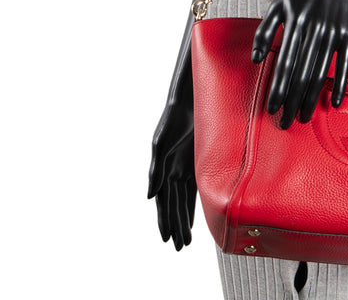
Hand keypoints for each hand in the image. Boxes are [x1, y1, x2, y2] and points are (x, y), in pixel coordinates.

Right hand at [147, 99, 196, 249]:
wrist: (190, 101)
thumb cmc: (173, 120)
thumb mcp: (161, 143)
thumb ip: (156, 170)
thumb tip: (150, 197)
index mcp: (162, 169)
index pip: (163, 202)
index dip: (165, 220)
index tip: (168, 239)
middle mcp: (172, 171)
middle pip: (174, 205)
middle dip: (176, 226)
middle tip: (180, 247)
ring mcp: (184, 167)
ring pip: (184, 201)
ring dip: (185, 219)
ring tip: (187, 239)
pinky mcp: (198, 161)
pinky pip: (196, 188)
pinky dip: (195, 204)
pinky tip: (195, 218)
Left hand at [251, 0, 347, 128]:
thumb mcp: (280, 0)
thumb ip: (265, 29)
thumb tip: (254, 58)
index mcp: (293, 21)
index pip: (283, 64)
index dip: (277, 88)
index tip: (272, 109)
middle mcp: (312, 28)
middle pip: (300, 73)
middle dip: (292, 101)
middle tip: (286, 123)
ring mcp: (332, 30)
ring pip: (319, 71)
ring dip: (311, 98)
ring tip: (305, 116)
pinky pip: (344, 63)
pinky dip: (340, 84)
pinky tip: (335, 102)